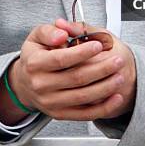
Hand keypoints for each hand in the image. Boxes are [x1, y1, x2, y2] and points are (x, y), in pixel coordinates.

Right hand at [0, 23, 124, 124]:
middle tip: (117, 60)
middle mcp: (40, 85)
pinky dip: (103, 108)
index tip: (98, 45)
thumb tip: (63, 33)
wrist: (25, 83)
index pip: (61, 59)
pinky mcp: (60, 114)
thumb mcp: (36, 36)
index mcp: (34, 63)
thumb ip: (50, 31)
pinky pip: (84, 114)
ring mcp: (50, 102)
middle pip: (76, 78)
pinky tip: (116, 98)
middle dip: (101, 69)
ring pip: (83, 97)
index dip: (82, 52)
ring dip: (105, 87)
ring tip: (120, 76)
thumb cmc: (35, 56)